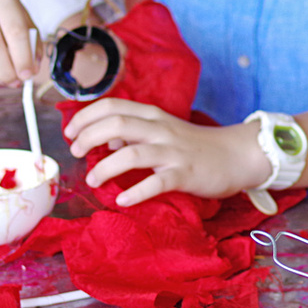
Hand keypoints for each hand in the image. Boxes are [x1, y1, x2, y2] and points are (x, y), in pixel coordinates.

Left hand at [64, 99, 271, 205]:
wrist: (236, 155)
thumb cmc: (196, 145)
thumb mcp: (164, 131)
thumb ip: (135, 133)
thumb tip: (107, 142)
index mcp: (153, 116)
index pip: (112, 106)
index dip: (85, 117)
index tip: (71, 133)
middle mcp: (161, 130)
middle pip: (117, 124)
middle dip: (88, 137)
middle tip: (77, 154)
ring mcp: (173, 152)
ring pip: (132, 154)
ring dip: (106, 168)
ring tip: (93, 181)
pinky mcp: (185, 174)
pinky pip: (157, 183)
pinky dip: (136, 192)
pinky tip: (124, 201)